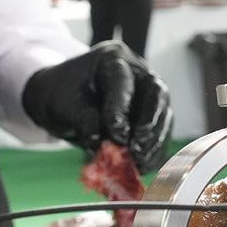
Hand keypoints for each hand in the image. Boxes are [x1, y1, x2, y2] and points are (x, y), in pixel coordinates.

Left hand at [22, 40, 172, 170]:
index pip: (122, 82)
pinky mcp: (151, 114)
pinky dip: (154, 151)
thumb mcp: (66, 104)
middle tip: (137, 149)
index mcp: (112, 59)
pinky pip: (160, 132)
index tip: (117, 136)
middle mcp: (137, 72)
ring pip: (163, 114)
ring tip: (140, 163)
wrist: (63, 98)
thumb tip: (103, 144)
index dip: (121, 109)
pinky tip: (144, 166)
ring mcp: (147, 92)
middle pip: (156, 94)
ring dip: (154, 142)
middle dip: (150, 124)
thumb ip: (86, 121)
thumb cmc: (63, 95)